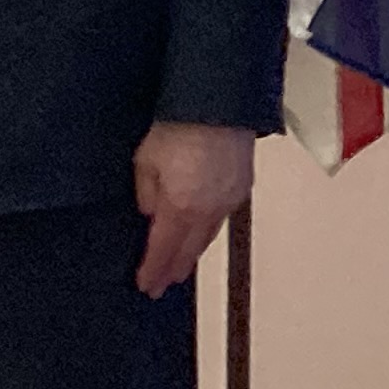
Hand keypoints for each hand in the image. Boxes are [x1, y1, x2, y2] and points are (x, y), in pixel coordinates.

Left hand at [132, 121, 254, 295]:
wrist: (220, 102)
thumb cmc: (179, 126)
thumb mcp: (145, 160)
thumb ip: (146, 192)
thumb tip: (151, 212)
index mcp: (180, 208)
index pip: (164, 250)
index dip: (153, 270)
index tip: (146, 285)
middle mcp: (208, 210)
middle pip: (189, 250)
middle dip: (173, 270)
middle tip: (162, 285)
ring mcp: (229, 200)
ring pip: (208, 237)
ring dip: (192, 254)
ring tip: (182, 266)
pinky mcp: (242, 186)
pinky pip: (222, 219)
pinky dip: (208, 233)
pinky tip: (203, 234)